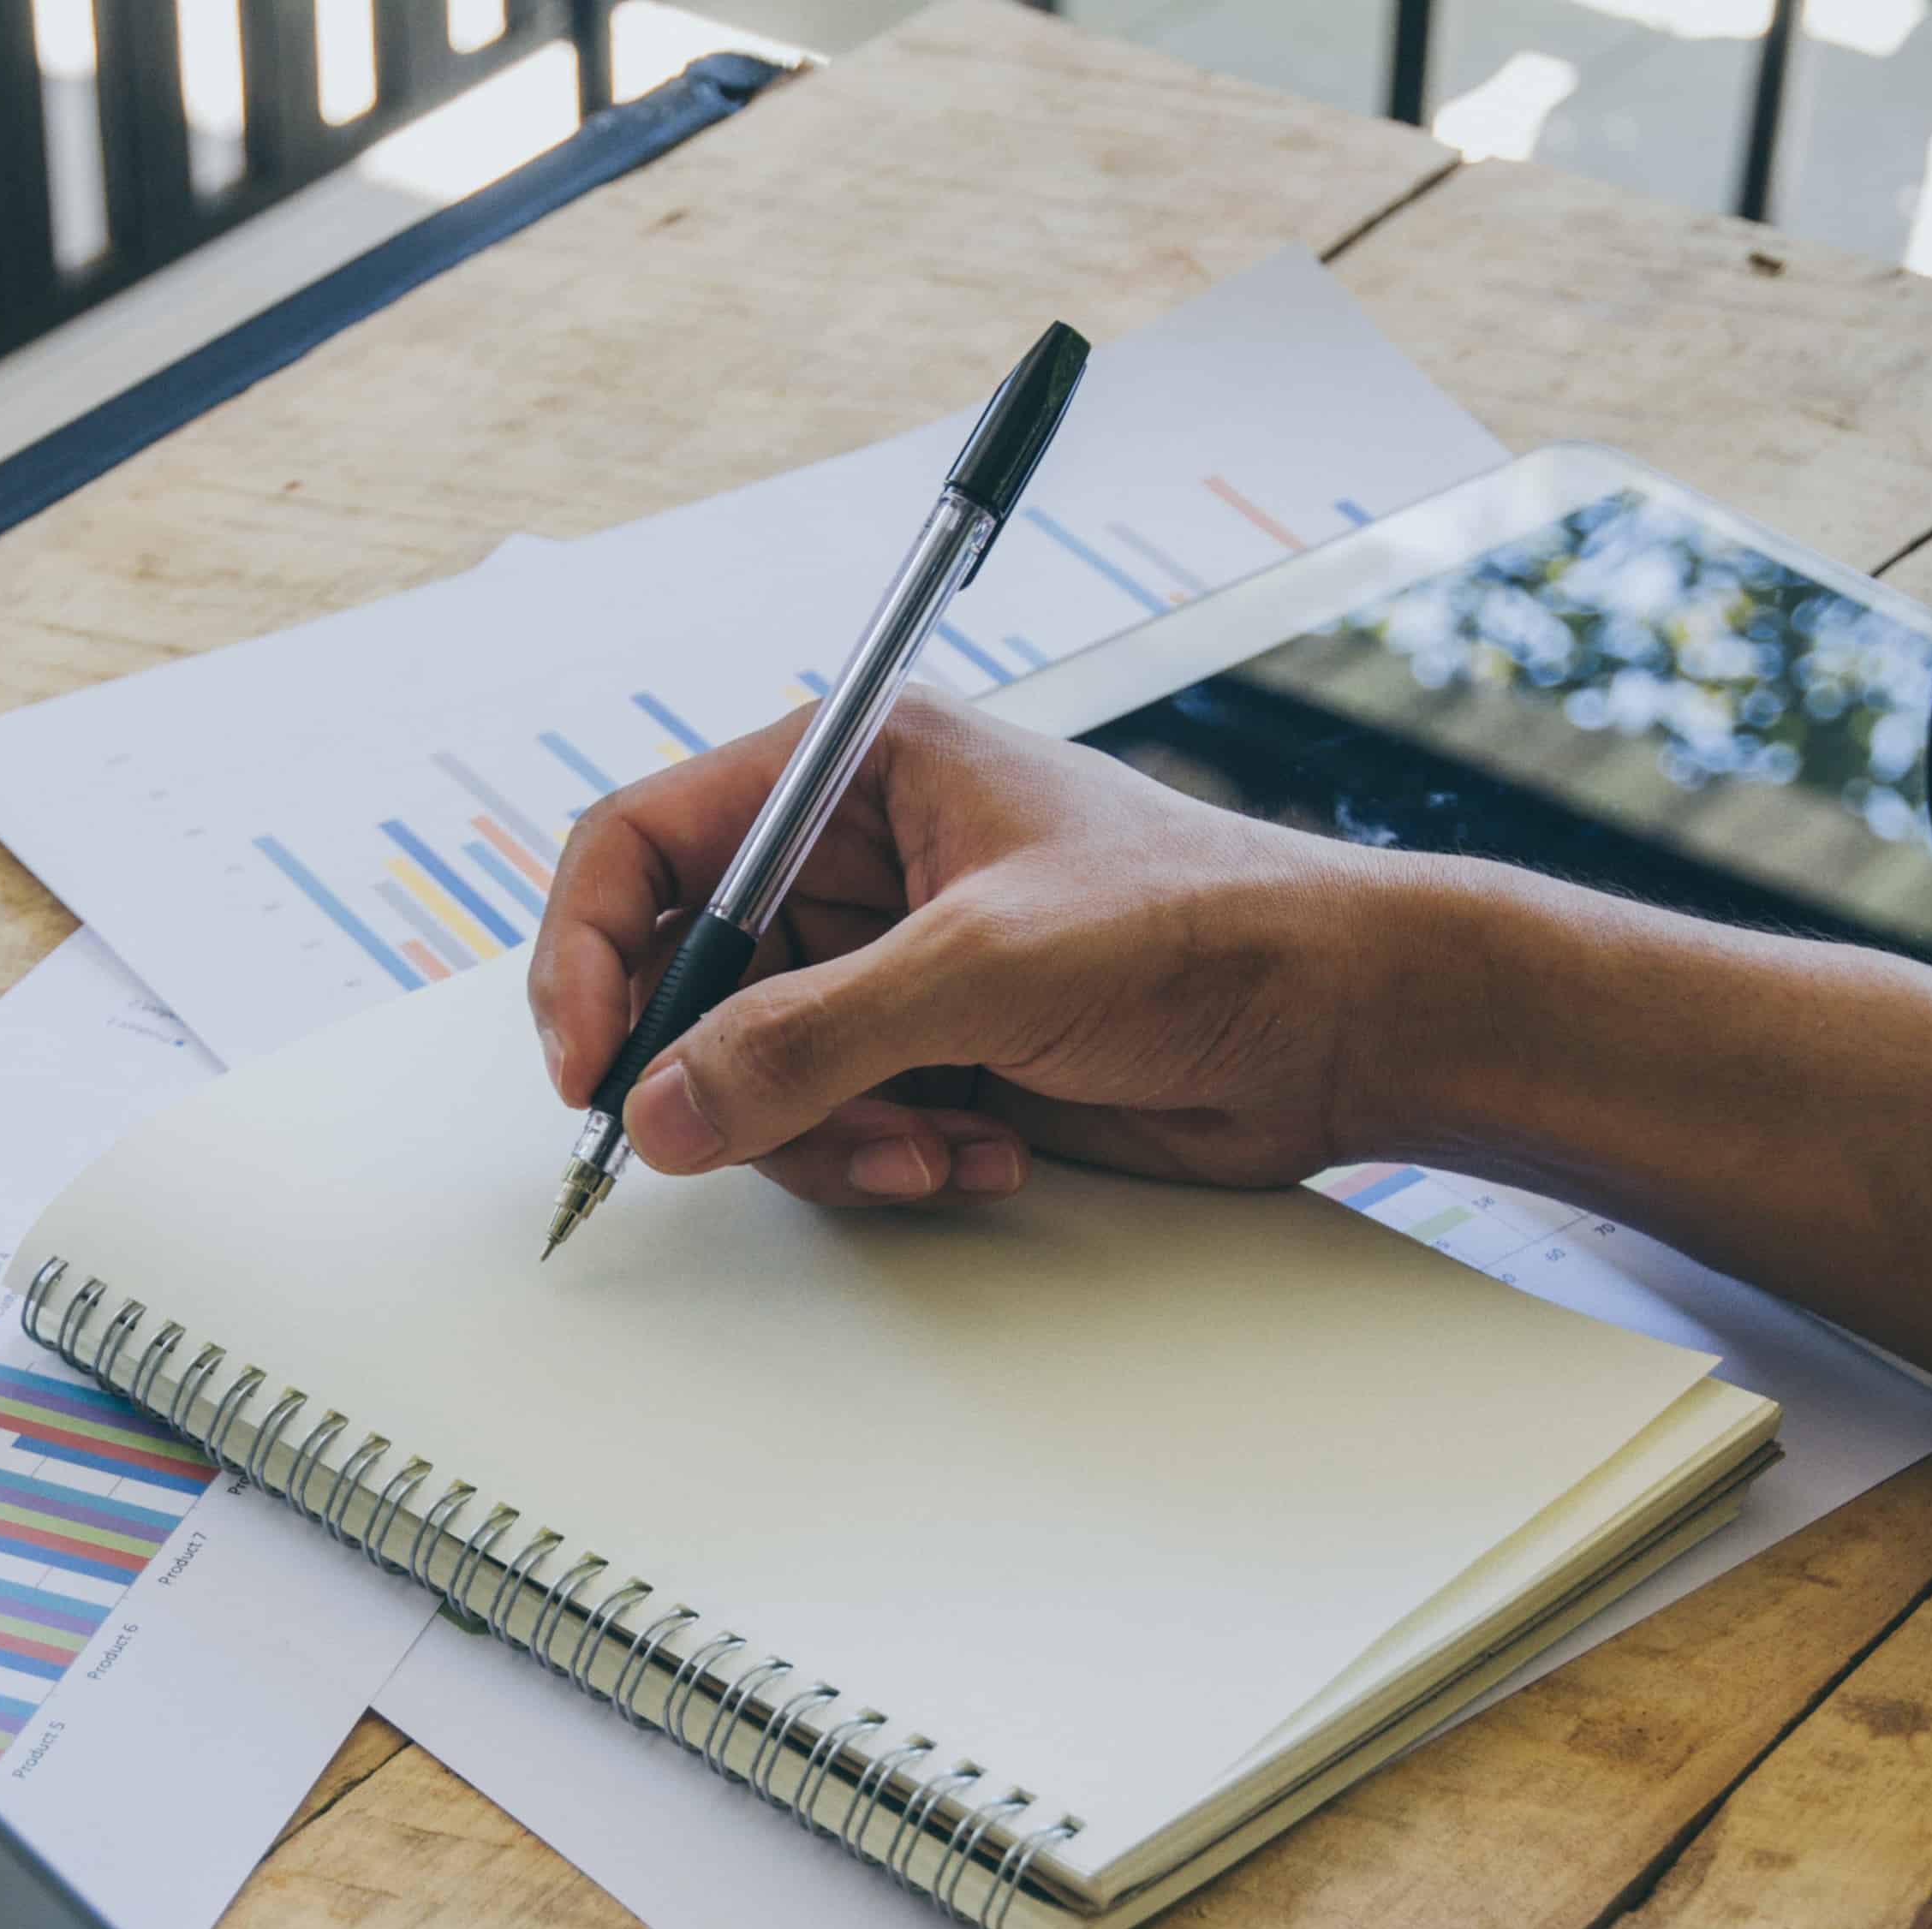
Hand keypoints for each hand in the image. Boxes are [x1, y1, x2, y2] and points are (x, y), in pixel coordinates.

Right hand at [529, 688, 1462, 1206]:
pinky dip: (888, 1156)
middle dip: (728, 1075)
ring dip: (827, 1135)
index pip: (646, 847)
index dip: (591, 956)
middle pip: (685, 980)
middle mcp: (853, 860)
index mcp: (852, 769)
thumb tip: (666, 1107)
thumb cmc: (1204, 927)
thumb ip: (809, 1040)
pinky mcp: (926, 1051)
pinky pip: (829, 1124)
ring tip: (937, 1141)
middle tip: (762, 1134)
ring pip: (750, 1074)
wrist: (1341, 1023)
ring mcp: (886, 963)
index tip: (591, 1066)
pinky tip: (986, 1143)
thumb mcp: (985, 969)